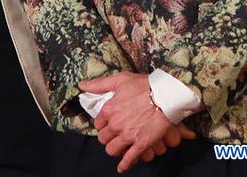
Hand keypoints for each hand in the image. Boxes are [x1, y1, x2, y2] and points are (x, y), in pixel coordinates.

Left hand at [79, 72, 194, 172]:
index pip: (97, 123)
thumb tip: (82, 85)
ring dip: (113, 149)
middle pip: (103, 138)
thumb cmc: (143, 85)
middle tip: (112, 135)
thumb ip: (99, 84)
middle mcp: (115, 124)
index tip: (106, 123)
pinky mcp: (140, 144)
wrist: (164, 95)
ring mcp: (128, 136)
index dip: (102, 123)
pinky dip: (124, 165)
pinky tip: (122, 167)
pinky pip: (128, 159)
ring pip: (112, 150)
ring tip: (117, 146)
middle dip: (106, 137)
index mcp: (109, 109)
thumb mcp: (119, 80)